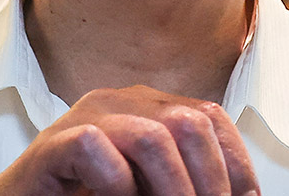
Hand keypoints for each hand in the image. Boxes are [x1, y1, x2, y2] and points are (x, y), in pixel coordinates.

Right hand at [0, 85, 258, 195]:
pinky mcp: (53, 142)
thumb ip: (180, 180)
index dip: (234, 162)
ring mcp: (85, 116)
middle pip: (190, 123)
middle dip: (210, 179)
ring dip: (173, 188)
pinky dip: (117, 185)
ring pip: (152, 136)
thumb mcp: (145, 186)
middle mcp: (121, 101)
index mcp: (149, 106)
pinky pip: (96, 147)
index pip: (210, 118)